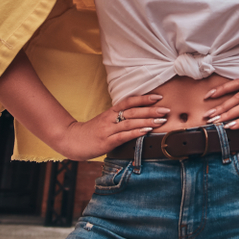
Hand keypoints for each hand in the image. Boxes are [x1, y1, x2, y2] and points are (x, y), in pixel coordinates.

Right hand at [54, 94, 169, 159]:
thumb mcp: (105, 122)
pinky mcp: (106, 142)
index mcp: (110, 112)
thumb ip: (119, 118)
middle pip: (133, 111)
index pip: (129, 101)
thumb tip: (139, 116)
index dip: (143, 98)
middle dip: (151, 110)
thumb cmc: (91, 132)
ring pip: (130, 122)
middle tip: (166, 109)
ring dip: (147, 121)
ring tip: (161, 120)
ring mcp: (108, 130)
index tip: (158, 96)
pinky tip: (146, 132)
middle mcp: (110, 119)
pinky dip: (136, 133)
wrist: (72, 140)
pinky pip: (123, 136)